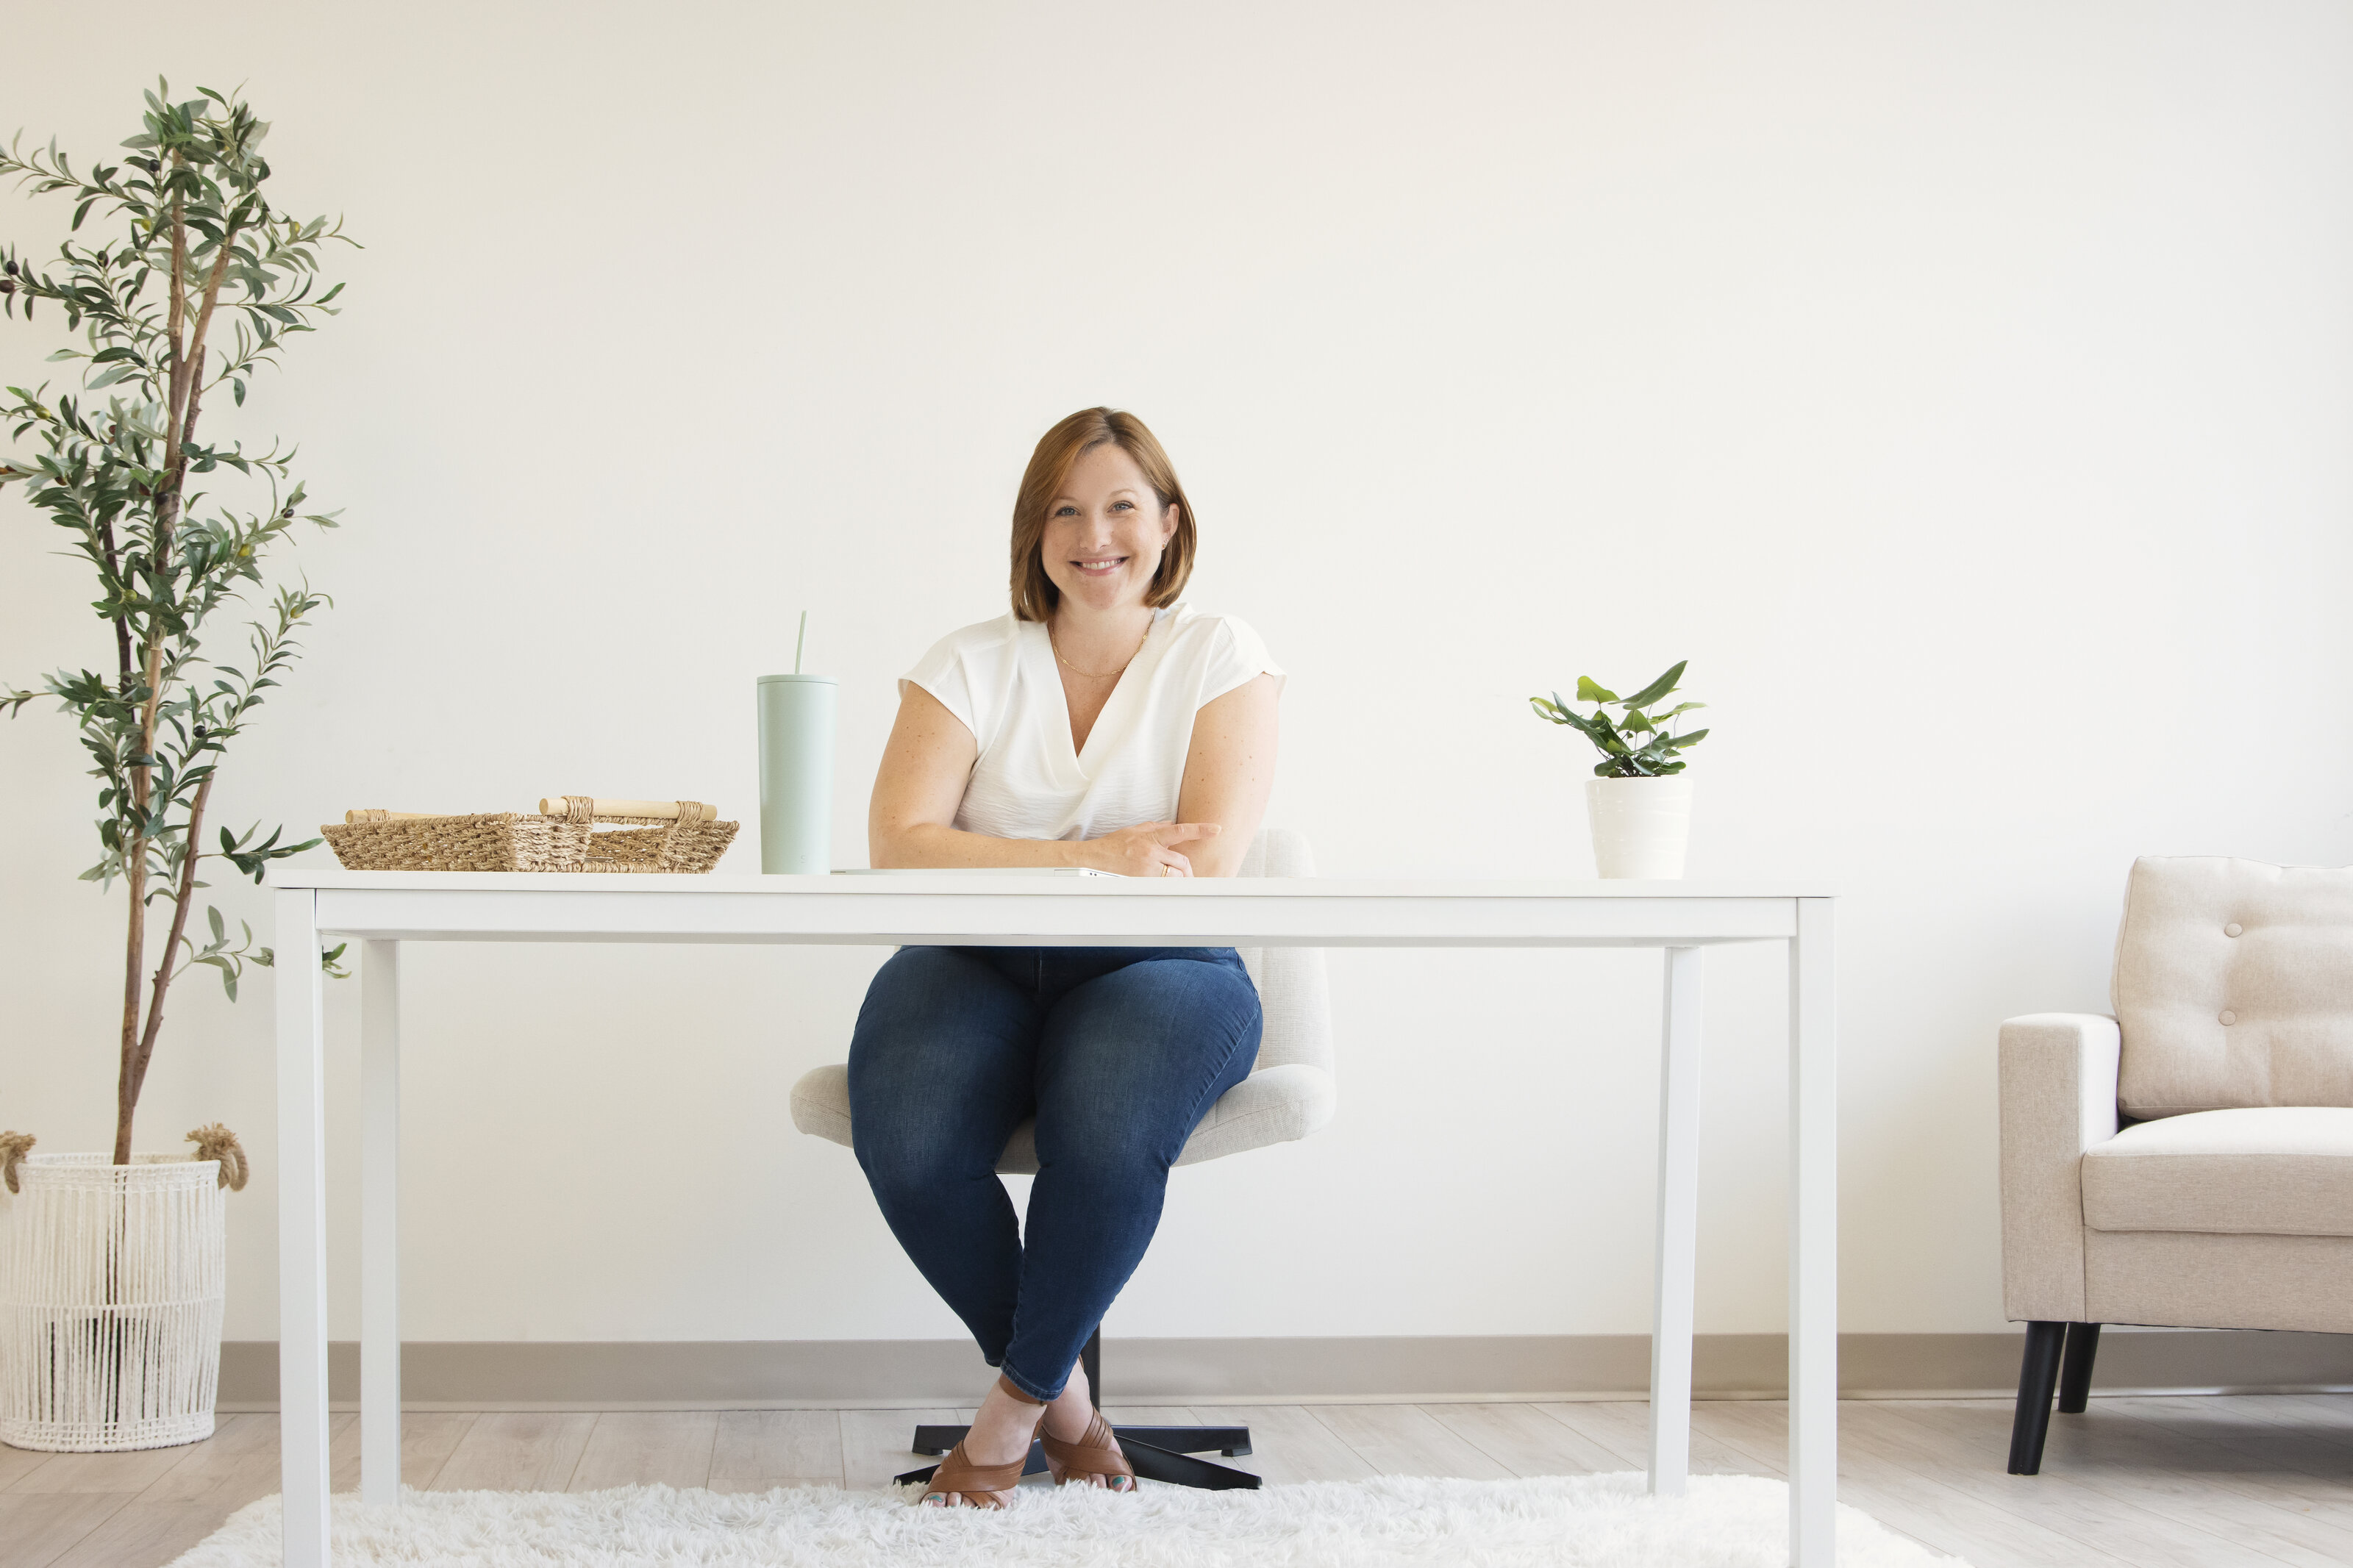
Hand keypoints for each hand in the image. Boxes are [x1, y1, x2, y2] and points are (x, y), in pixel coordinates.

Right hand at [1078, 821, 1220, 877]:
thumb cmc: (1112, 845)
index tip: (1216, 829)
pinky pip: (1162, 885)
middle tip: (1186, 874)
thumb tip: (1171, 824)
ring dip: (1178, 879)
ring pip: (1175, 875)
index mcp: (1151, 836)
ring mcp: (1147, 868)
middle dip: (1187, 869)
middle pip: (1182, 861)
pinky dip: (1166, 886)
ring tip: (1174, 880)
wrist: (1094, 859)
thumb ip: (1155, 827)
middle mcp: (1151, 851)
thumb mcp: (1134, 830)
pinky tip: (1162, 885)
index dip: (1200, 830)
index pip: (1181, 831)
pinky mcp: (1142, 881)